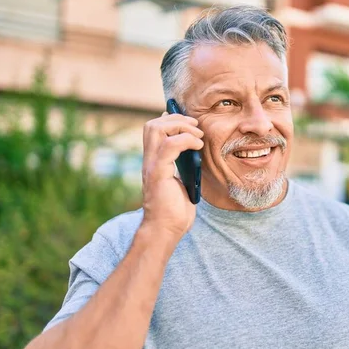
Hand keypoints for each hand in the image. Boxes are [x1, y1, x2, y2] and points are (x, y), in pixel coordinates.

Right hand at [140, 111, 203, 241]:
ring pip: (156, 129)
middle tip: (195, 127)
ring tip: (198, 136)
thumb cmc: (175, 211)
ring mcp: (152, 166)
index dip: (170, 120)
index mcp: (154, 162)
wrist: (166, 230)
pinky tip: (198, 146)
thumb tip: (195, 153)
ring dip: (181, 126)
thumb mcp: (182, 182)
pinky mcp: (158, 173)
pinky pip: (170, 145)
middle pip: (152, 125)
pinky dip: (186, 140)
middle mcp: (149, 161)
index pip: (154, 130)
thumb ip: (183, 166)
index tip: (190, 123)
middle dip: (176, 119)